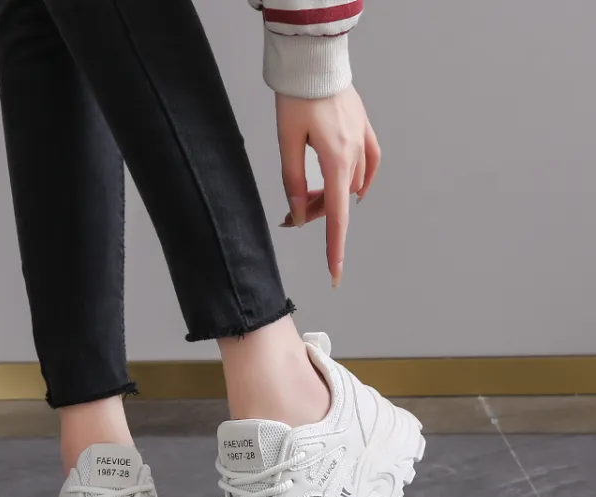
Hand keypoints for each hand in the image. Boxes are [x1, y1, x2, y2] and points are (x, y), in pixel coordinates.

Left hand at [276, 86, 380, 286]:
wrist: (314, 61)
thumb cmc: (297, 98)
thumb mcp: (286, 144)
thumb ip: (293, 184)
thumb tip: (300, 216)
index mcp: (336, 160)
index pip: (336, 217)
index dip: (334, 249)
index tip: (335, 274)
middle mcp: (355, 155)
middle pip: (338, 202)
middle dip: (315, 213)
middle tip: (291, 213)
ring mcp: (363, 142)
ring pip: (348, 186)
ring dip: (328, 195)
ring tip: (305, 192)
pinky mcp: (365, 130)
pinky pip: (369, 165)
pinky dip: (358, 182)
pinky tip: (351, 191)